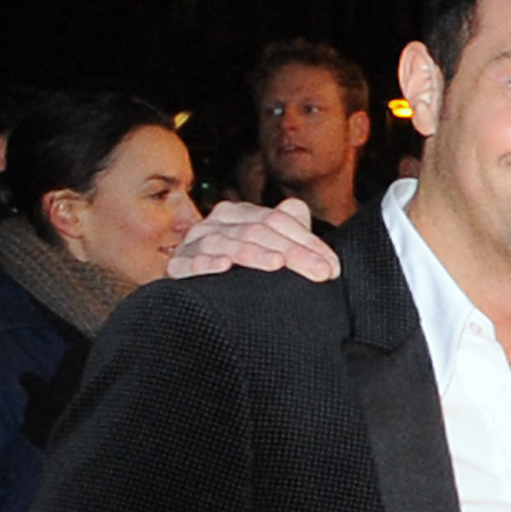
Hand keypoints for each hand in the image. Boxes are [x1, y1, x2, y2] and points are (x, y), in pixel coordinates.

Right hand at [166, 195, 340, 284]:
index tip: (332, 268)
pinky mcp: (178, 266)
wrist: (206, 303)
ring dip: (252, 253)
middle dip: (292, 251)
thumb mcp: (272, 250)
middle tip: (320, 273)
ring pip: (225, 242)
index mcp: (239, 216)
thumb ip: (289, 229)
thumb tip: (298, 209)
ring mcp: (194, 244)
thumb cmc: (246, 273)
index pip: (276, 221)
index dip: (307, 242)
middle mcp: (215, 225)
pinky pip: (187, 262)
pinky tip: (222, 266)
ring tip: (276, 264)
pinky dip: (204, 263)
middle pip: (256, 230)